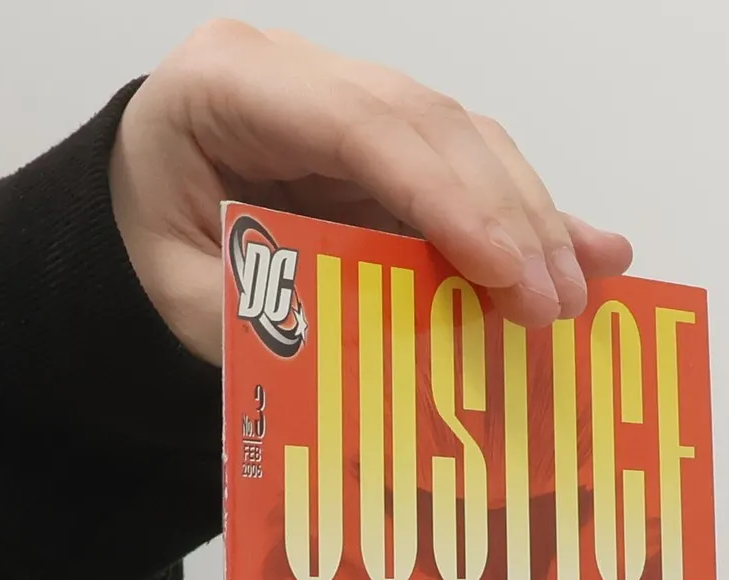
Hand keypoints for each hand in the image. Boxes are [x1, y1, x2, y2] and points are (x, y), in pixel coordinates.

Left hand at [109, 20, 634, 363]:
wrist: (139, 201)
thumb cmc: (153, 241)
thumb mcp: (180, 293)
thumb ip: (260, 317)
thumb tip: (364, 358)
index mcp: (228, 86)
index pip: (357, 125)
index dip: (442, 193)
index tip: (503, 269)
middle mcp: (300, 71)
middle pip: (428, 123)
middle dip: (504, 214)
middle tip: (555, 303)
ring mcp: (351, 94)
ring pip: (463, 136)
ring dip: (530, 217)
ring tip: (578, 291)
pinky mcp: (389, 135)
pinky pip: (468, 165)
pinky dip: (526, 217)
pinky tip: (590, 253)